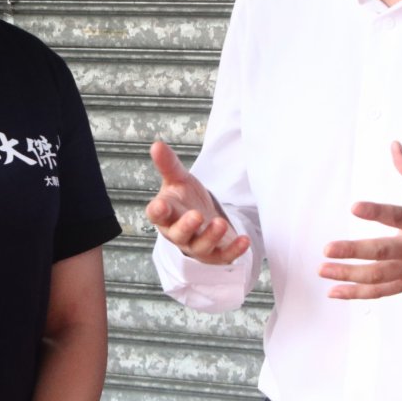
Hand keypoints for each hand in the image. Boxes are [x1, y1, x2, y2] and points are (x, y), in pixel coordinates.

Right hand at [144, 140, 248, 264]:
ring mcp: (196, 246)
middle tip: (196, 216)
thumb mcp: (178, 180)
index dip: (158, 211)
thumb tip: (157, 144)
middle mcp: (178, 233)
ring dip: (210, 237)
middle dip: (187, 226)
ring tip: (220, 223)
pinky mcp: (215, 255)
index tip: (161, 205)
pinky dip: (234, 250)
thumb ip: (168, 165)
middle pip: (178, 234)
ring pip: (200, 246)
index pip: (156, 215)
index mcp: (166, 214)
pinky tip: (244, 240)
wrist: (203, 221)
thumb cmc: (185, 201)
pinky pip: (224, 256)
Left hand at [320, 141, 401, 299]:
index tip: (354, 207)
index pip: (399, 216)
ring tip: (323, 270)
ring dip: (349, 275)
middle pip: (384, 252)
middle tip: (327, 249)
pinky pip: (383, 292)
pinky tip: (334, 291)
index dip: (377, 212)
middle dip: (354, 252)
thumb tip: (394, 144)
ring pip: (380, 276)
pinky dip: (358, 294)